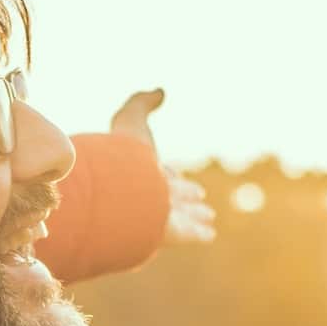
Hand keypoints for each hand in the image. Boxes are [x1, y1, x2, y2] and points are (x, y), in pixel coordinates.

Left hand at [110, 88, 216, 244]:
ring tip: (208, 217)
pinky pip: (188, 233)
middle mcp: (148, 196)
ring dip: (195, 215)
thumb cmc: (121, 155)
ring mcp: (159, 217)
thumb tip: (159, 91)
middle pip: (170, 194)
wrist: (117, 192)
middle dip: (183, 195)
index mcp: (136, 172)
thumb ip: (142, 102)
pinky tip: (209, 235)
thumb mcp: (130, 120)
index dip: (168, 173)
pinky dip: (199, 232)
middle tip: (198, 197)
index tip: (173, 172)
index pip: (156, 172)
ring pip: (180, 215)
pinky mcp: (169, 233)